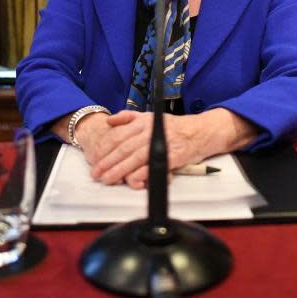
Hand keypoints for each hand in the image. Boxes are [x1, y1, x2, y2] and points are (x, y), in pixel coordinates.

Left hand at [87, 108, 255, 188]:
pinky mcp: (172, 156)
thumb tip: (109, 120)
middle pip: (124, 148)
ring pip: (135, 158)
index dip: (105, 148)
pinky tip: (130, 181)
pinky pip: (153, 166)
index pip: (119, 136)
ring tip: (107, 179)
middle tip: (96, 173)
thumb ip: (129, 117)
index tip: (95, 158)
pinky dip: (141, 174)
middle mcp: (150, 131)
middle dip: (108, 162)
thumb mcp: (150, 116)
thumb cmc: (175, 126)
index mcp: (143, 121)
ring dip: (119, 170)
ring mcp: (161, 143)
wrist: (201, 131)